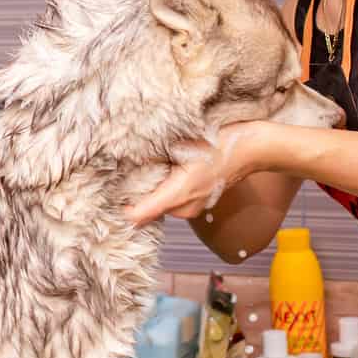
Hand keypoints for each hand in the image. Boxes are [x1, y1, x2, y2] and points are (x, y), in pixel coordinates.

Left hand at [124, 123, 262, 226]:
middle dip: (134, 196)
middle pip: (146, 211)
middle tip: (122, 176)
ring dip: (150, 193)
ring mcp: (192, 209)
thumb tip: (124, 158)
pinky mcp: (197, 205)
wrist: (252, 148)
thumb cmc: (221, 142)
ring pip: (159, 206)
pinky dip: (164, 192)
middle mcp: (184, 208)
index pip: (139, 215)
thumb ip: (153, 156)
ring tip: (143, 171)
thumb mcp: (183, 144)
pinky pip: (172, 202)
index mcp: (178, 193)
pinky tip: (165, 173)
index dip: (121, 209)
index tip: (105, 198)